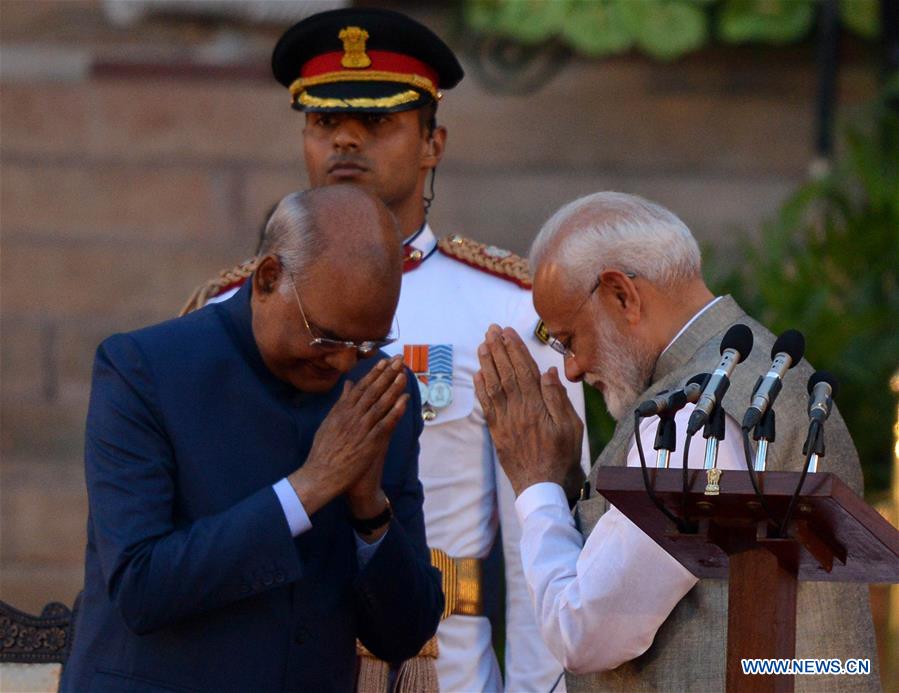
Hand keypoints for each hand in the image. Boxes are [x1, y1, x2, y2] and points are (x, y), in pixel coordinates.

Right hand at [289, 355, 408, 514]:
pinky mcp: (369, 443)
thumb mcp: (328, 422)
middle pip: (372, 391)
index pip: (360, 387)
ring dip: (393, 388)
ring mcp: (361, 429)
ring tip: (404, 374)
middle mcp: (351, 416)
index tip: (385, 361)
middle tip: (399, 360)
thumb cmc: (323, 451)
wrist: (320, 475)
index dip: (374, 373)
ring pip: (380, 404)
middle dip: (387, 374)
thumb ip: (340, 403)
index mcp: (341, 411)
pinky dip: (396, 410)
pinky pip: (385, 423)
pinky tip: (405, 400)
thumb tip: (348, 385)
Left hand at [475, 325, 583, 497]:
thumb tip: (548, 371)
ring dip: (487, 363)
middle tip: (492, 330)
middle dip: (498, 349)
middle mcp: (517, 409)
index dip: (515, 349)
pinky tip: (477, 375)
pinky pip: (486, 406)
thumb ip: (557, 398)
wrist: (541, 486)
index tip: (508, 332)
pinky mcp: (497, 431)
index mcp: (536, 405)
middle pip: (505, 372)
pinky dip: (480, 389)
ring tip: (483, 344)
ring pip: (493, 385)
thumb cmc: (562, 456)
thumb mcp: (570, 426)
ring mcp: (505, 420)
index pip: (523, 369)